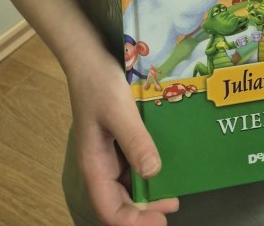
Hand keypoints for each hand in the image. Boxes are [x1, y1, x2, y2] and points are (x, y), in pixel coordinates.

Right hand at [67, 49, 178, 223]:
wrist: (90, 55)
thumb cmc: (100, 83)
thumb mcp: (120, 111)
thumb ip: (135, 141)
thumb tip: (153, 173)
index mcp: (94, 164)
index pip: (109, 210)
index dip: (133, 223)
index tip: (160, 221)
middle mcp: (100, 163)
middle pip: (119, 201)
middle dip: (144, 210)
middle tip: (173, 204)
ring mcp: (109, 151)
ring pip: (127, 184)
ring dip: (147, 192)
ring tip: (173, 191)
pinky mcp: (118, 138)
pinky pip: (132, 163)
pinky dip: (147, 170)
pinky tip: (164, 164)